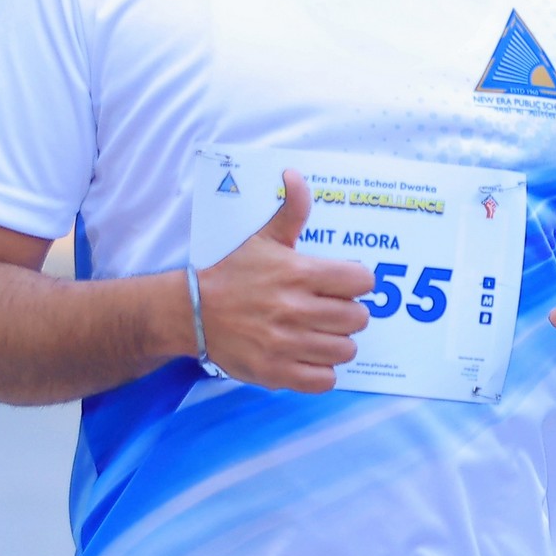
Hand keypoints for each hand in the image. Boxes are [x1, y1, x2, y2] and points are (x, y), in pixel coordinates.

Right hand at [195, 171, 375, 392]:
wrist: (193, 311)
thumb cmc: (233, 274)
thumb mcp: (263, 238)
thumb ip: (290, 210)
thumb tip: (295, 175)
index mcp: (299, 274)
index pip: (362, 281)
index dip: (357, 282)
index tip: (344, 284)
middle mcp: (297, 309)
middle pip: (358, 318)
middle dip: (349, 313)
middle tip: (331, 311)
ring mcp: (287, 344)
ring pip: (345, 350)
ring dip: (337, 343)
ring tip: (321, 335)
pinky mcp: (277, 372)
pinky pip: (324, 380)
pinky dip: (322, 371)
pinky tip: (309, 357)